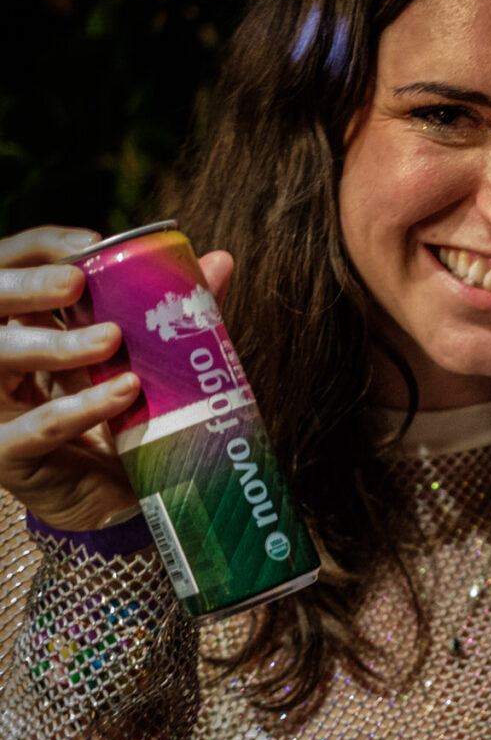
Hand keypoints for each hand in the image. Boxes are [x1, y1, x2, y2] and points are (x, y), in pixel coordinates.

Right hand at [0, 226, 232, 530]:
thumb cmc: (125, 415)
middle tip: (76, 281)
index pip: (9, 266)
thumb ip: (174, 312)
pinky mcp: (7, 455)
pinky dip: (80, 408)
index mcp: (21, 323)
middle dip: (27, 287)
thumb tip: (220, 261)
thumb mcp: (146, 357)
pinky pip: (35, 427)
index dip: (39, 248)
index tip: (89, 244)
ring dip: (53, 345)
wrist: (121, 495)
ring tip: (111, 338)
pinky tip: (124, 392)